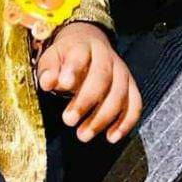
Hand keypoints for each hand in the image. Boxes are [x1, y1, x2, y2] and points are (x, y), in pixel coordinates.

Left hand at [36, 22, 141, 143]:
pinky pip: (134, 105)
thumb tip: (47, 82)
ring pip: (119, 95)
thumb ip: (49, 70)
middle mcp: (107, 57)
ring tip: (83, 135)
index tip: (63, 84)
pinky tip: (111, 137)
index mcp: (85, 46)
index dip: (73, 69)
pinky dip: (125, 123)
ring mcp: (122, 72)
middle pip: (102, 78)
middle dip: (85, 101)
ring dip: (102, 118)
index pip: (80, 55)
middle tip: (68, 120)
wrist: (90, 45)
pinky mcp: (131, 87)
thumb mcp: (52, 58)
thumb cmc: (67, 57)